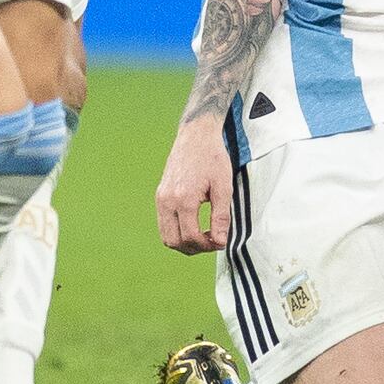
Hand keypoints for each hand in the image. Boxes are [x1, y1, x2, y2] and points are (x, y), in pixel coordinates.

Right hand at [155, 125, 235, 251]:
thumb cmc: (212, 158)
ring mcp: (160, 198)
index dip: (207, 245)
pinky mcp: (160, 195)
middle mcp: (167, 200)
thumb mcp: (223, 187)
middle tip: (212, 241)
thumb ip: (221, 217)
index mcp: (183, 199)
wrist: (196, 135)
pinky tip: (194, 225)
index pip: (190, 237)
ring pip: (166, 236)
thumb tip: (220, 241)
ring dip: (183, 242)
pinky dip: (177, 231)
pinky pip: (164, 223)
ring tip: (203, 235)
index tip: (220, 241)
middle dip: (194, 248)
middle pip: (174, 242)